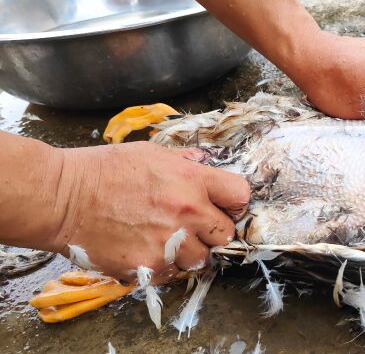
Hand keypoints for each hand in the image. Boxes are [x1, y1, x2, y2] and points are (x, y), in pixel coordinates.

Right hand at [47, 142, 249, 283]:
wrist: (63, 198)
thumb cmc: (103, 171)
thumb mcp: (151, 153)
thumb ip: (185, 162)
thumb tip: (205, 163)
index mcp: (191, 180)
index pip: (240, 195)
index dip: (234, 202)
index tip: (224, 206)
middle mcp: (187, 212)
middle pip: (226, 234)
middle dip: (213, 231)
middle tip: (192, 227)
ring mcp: (169, 242)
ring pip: (201, 259)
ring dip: (188, 252)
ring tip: (165, 239)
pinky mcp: (150, 266)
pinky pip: (171, 273)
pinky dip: (163, 266)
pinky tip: (145, 249)